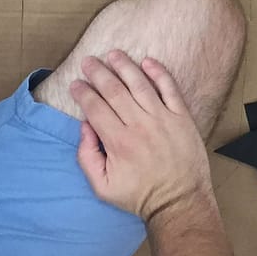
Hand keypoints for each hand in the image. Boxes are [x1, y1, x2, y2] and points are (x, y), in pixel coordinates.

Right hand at [71, 50, 213, 222]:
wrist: (179, 202)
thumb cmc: (140, 195)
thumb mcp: (102, 187)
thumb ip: (87, 157)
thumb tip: (85, 127)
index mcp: (118, 142)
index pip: (95, 108)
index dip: (83, 93)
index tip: (75, 83)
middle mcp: (139, 125)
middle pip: (114, 90)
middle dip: (98, 73)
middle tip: (88, 61)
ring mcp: (162, 119)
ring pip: (140, 84)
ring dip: (124, 66)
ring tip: (113, 54)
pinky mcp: (181, 117)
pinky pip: (169, 88)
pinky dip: (159, 73)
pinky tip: (147, 61)